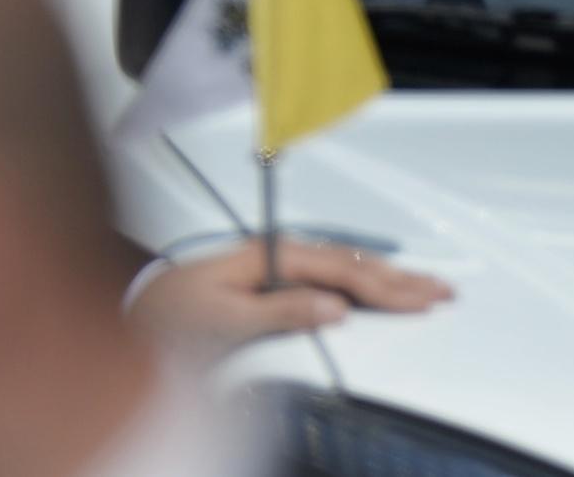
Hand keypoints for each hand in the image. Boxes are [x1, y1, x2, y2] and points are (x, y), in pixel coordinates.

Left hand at [131, 238, 454, 355]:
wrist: (131, 311)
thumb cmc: (167, 317)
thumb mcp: (222, 320)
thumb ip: (281, 312)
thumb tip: (336, 308)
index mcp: (268, 255)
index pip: (341, 271)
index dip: (385, 287)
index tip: (421, 299)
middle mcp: (274, 253)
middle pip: (349, 264)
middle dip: (399, 278)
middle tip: (442, 290)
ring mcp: (272, 264)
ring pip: (341, 268)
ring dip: (384, 278)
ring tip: (422, 287)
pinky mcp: (267, 279)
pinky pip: (326, 275)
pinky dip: (359, 281)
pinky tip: (374, 288)